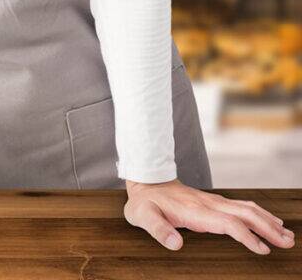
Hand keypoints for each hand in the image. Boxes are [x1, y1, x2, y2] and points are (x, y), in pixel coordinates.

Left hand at [124, 179, 294, 254]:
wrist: (144, 181)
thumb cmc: (144, 203)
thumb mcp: (143, 217)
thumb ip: (158, 230)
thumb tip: (175, 244)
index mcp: (194, 210)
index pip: (227, 222)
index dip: (245, 235)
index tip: (262, 249)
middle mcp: (207, 203)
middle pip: (243, 214)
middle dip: (267, 228)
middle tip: (288, 242)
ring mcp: (211, 201)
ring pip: (245, 208)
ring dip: (267, 220)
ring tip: (286, 234)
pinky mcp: (212, 201)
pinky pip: (240, 206)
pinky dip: (258, 213)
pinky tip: (268, 221)